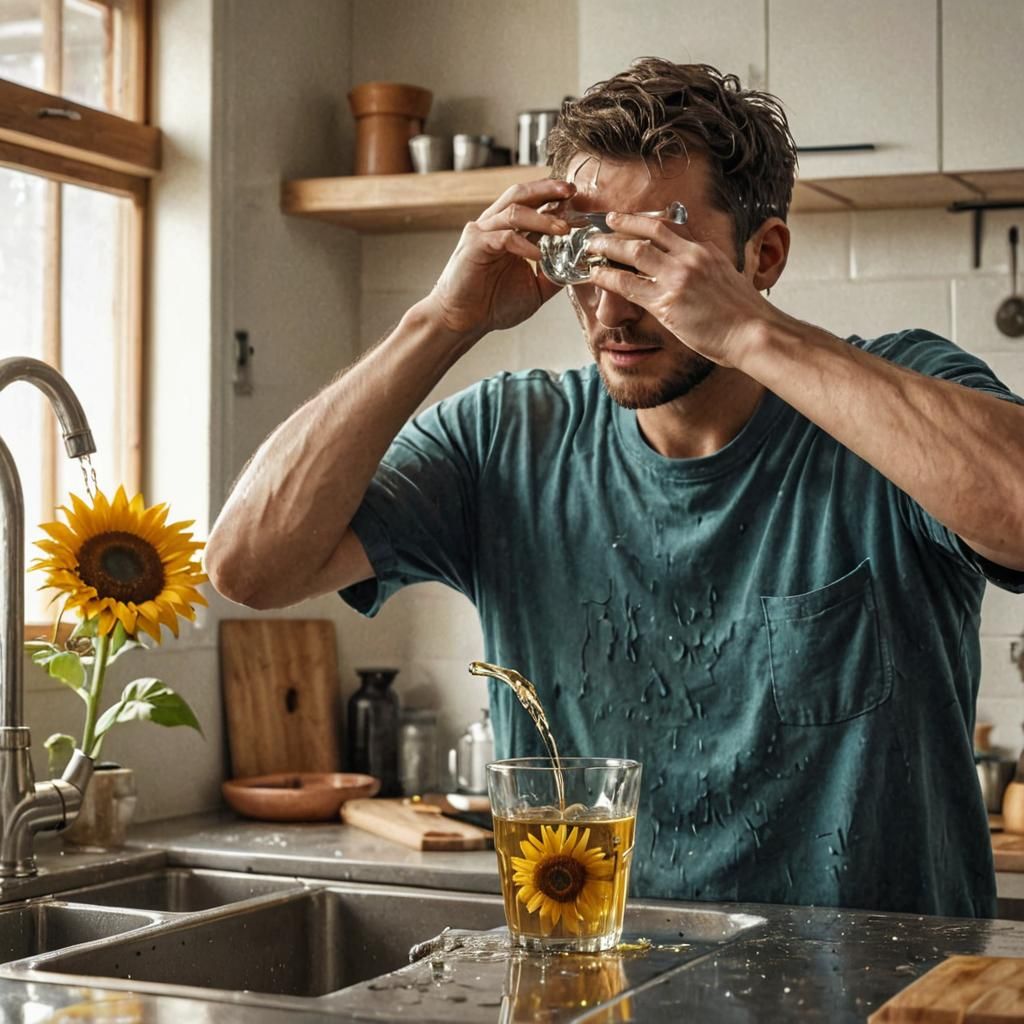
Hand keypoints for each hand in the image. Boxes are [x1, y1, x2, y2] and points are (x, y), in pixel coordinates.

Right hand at [423, 179, 575, 340]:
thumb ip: (554, 274)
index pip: (532, 203)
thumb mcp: (534, 289)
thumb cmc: (492, 304)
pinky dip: (523, 244)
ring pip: (514, 212)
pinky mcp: (474, 246)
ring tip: (563, 229)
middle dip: (548, 189)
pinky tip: (537, 256)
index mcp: (508, 231)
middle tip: (571, 191)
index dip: (554, 196)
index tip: (576, 196)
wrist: (462, 321)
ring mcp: (482, 233)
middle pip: (521, 194)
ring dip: (541, 219)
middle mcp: (493, 226)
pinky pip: (503, 237)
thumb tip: (578, 267)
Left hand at [586, 212, 778, 366]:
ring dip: (609, 245)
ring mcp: (677, 278)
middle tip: (606, 222)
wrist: (754, 333)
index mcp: (706, 251)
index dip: (646, 221)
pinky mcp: (666, 302)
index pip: (671, 226)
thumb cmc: (745, 316)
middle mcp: (690, 257)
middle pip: (649, 230)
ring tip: (591, 244)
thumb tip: (699, 277)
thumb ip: (709, 272)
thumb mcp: (730, 280)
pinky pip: (627, 284)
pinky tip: (595, 274)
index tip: (632, 219)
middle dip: (623, 224)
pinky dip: (607, 277)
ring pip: (634, 252)